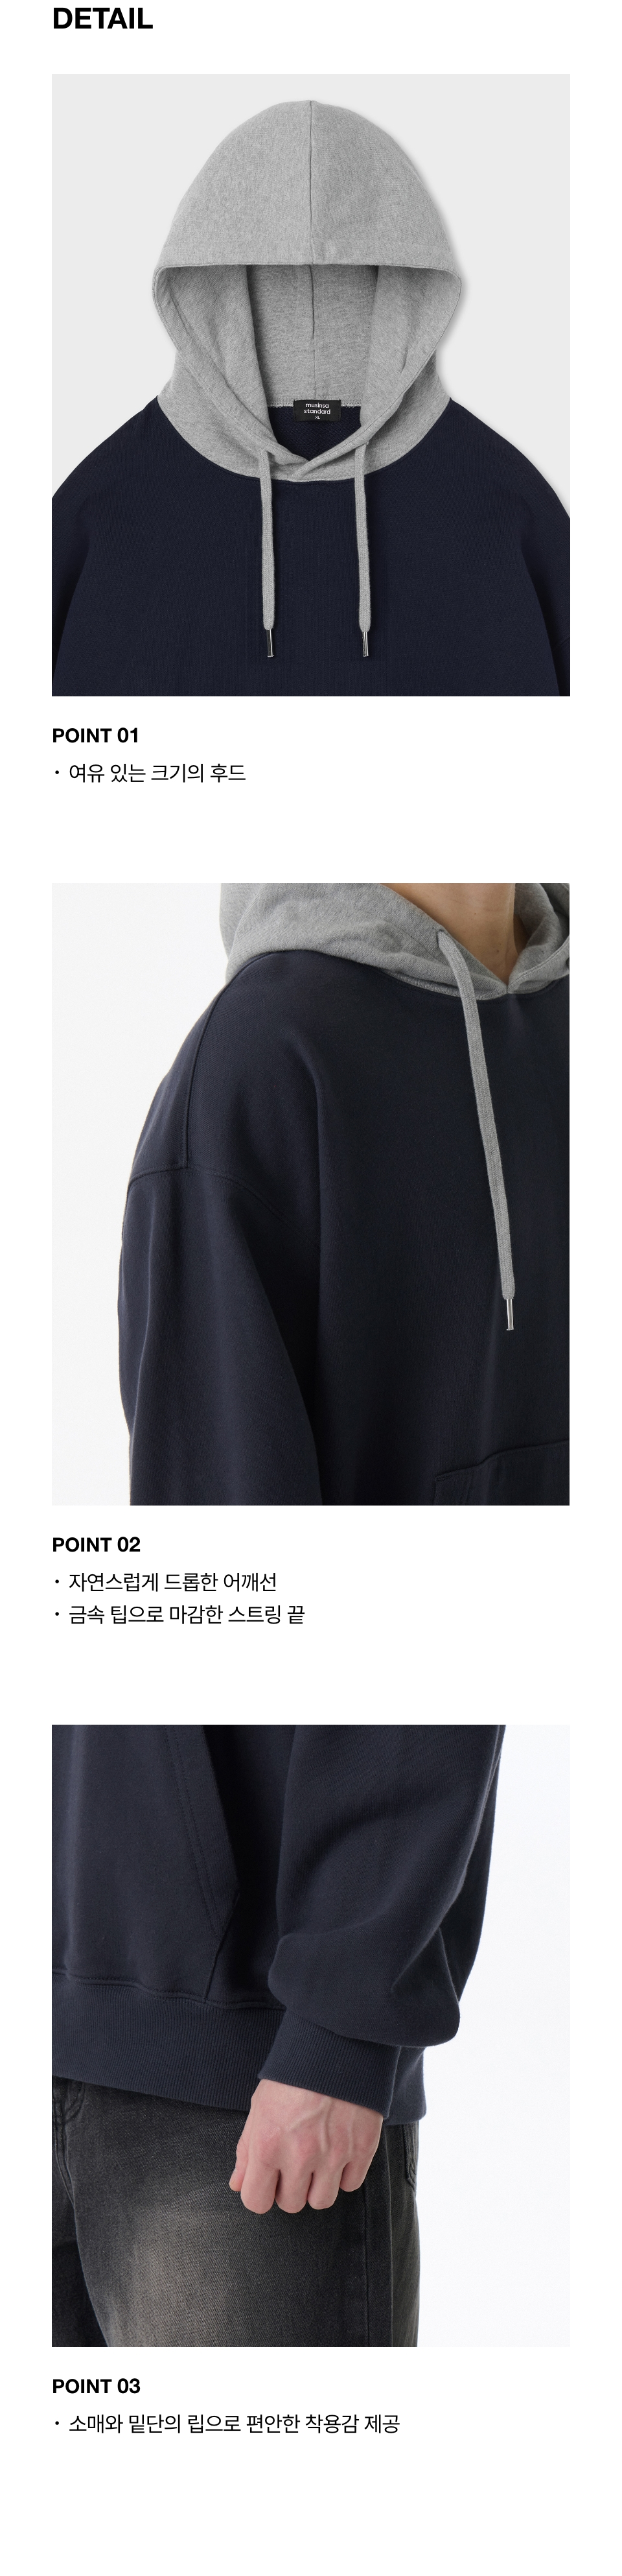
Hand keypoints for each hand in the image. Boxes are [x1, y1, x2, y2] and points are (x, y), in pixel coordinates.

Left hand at [229, 2079, 382, 2213]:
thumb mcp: (259, 2107)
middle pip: (291, 2204)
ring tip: (316, 2161)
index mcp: (268, 2144)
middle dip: (289, 2187)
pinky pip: (351, 2185)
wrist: (336, 2045)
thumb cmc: (294, 2074)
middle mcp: (300, 2155)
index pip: (256, 2201)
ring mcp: (333, 2154)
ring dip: (317, 2186)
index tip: (266, 2182)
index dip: (260, 2193)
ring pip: (321, 2201)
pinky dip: (344, 2175)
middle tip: (293, 2164)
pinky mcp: (361, 2149)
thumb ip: (246, 2150)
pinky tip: (338, 2153)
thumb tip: (239, 2183)